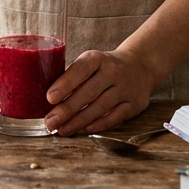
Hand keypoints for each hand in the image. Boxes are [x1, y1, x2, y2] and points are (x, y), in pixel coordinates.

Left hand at [43, 48, 159, 135]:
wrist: (140, 65)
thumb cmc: (105, 67)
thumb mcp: (91, 62)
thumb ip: (74, 76)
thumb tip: (48, 100)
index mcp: (97, 58)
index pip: (80, 69)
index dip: (65, 84)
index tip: (50, 98)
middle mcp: (113, 71)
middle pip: (88, 92)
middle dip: (67, 110)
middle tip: (50, 122)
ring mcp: (125, 88)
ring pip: (100, 107)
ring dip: (79, 121)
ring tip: (62, 130)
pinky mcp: (135, 104)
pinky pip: (116, 116)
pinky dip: (100, 124)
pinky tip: (85, 129)